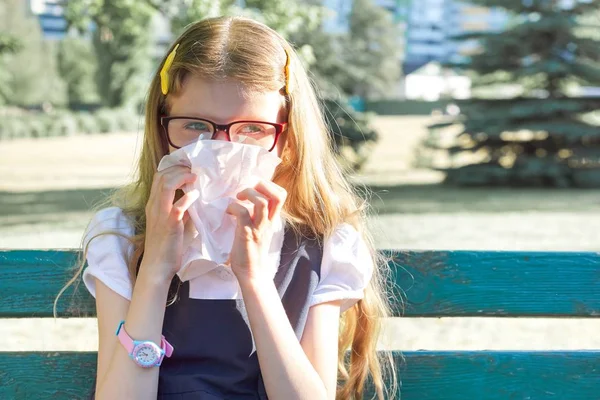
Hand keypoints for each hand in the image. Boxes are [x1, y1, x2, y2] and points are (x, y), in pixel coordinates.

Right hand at [141, 165, 198, 282]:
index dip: (174, 167)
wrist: (157, 268)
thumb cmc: (167, 246)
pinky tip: (196, 195)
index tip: (189, 166)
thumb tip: (194, 196)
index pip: (159, 176)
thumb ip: (181, 208)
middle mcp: (154, 206)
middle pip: (162, 176)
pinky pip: (177, 207)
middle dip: (180, 168)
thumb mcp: (173, 221)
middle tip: (195, 169)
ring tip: (195, 177)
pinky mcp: (169, 226)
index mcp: (154, 204)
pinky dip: (187, 198)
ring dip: (182, 178)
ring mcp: (160, 215)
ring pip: (166, 186)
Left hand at [225, 180, 286, 284]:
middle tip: (248, 191)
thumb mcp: (259, 229)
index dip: (269, 185)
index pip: (282, 195)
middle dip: (262, 185)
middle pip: (278, 195)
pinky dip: (233, 207)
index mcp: (272, 219)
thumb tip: (248, 202)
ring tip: (239, 198)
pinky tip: (228, 212)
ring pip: (261, 202)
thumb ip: (258, 216)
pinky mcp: (247, 234)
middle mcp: (268, 222)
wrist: (251, 273)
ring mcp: (259, 227)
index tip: (255, 188)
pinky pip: (242, 212)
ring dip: (248, 194)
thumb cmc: (251, 251)